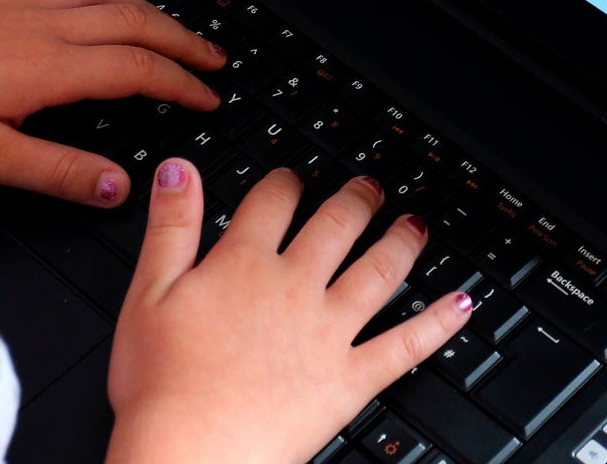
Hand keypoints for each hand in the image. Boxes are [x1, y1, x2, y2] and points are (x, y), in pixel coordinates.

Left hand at [0, 0, 224, 205]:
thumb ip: (57, 171)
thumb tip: (118, 186)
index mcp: (47, 65)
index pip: (136, 67)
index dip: (180, 83)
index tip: (207, 98)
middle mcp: (41, 24)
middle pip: (134, 20)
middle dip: (182, 39)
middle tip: (215, 59)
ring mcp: (19, 4)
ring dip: (149, 8)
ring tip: (174, 28)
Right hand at [105, 163, 472, 463]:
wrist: (191, 453)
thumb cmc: (162, 385)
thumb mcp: (147, 293)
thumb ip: (171, 226)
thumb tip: (180, 170)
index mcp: (243, 265)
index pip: (273, 202)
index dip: (286, 182)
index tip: (293, 178)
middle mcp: (294, 288)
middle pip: (336, 226)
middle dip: (357, 199)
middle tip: (371, 187)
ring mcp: (328, 332)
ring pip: (378, 271)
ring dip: (403, 242)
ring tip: (415, 224)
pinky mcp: (350, 379)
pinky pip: (406, 345)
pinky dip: (438, 323)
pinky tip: (460, 304)